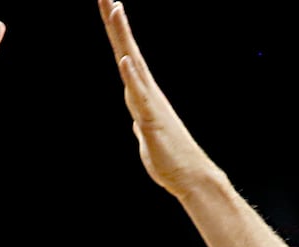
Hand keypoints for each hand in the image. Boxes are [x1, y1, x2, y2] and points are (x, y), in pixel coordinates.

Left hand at [97, 0, 220, 198]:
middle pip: (126, 48)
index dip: (116, 30)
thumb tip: (137, 120)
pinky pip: (140, 96)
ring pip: (133, 63)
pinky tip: (125, 59)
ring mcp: (150, 103)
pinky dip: (132, 77)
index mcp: (142, 94)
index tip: (108, 3)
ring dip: (123, 36)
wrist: (190, 178)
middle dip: (114, 20)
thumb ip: (141, 123)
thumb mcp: (146, 137)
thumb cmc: (169, 159)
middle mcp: (147, 91)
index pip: (125, 55)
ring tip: (114, 8)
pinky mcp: (151, 120)